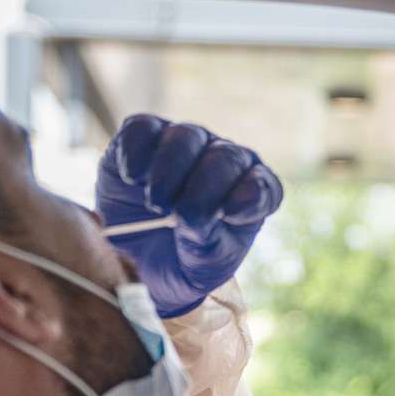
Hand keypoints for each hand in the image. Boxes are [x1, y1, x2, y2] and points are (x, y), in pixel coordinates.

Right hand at [96, 114, 283, 318]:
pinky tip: (132, 177)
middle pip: (224, 158)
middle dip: (203, 187)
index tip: (229, 214)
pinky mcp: (144, 138)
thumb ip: (207, 242)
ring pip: (185, 137)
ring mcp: (185, 145)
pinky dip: (137, 151)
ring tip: (156, 201)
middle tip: (180, 215)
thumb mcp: (204, 265)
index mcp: (250, 195)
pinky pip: (143, 130)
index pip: (262, 186)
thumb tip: (192, 218)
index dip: (250, 195)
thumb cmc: (186, 262)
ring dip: (169, 169)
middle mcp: (222, 161)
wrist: (142, 261)